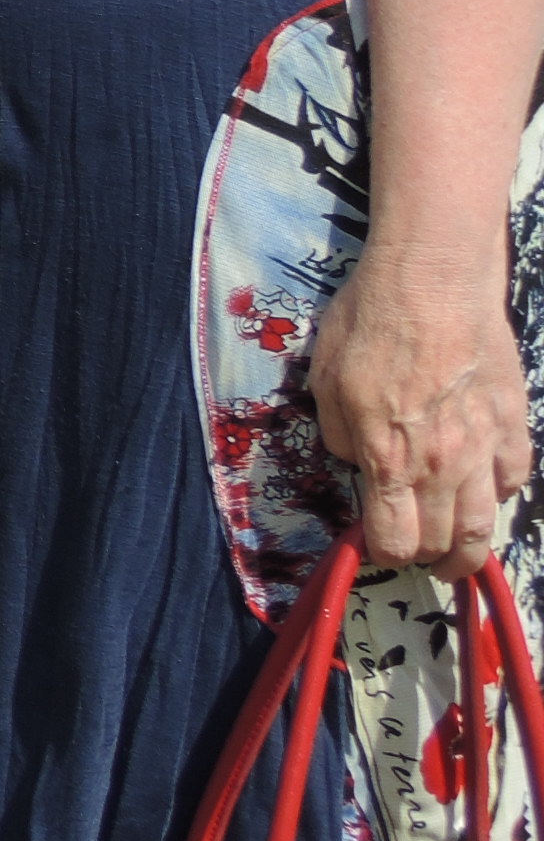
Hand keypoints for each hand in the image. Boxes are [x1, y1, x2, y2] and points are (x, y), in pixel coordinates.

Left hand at [313, 258, 529, 579]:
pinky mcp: (514, 423)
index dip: (382, 551)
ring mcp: (485, 446)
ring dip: (469, 548)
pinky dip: (499, 495)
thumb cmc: (368, 325)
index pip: (393, 539)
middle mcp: (442, 464)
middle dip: (425, 557)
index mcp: (389, 458)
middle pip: (443, 541)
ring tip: (456, 556)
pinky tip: (486, 492)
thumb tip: (360, 464)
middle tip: (416, 555)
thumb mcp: (325, 383)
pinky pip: (515, 479)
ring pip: (486, 524)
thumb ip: (343, 438)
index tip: (374, 544)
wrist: (432, 282)